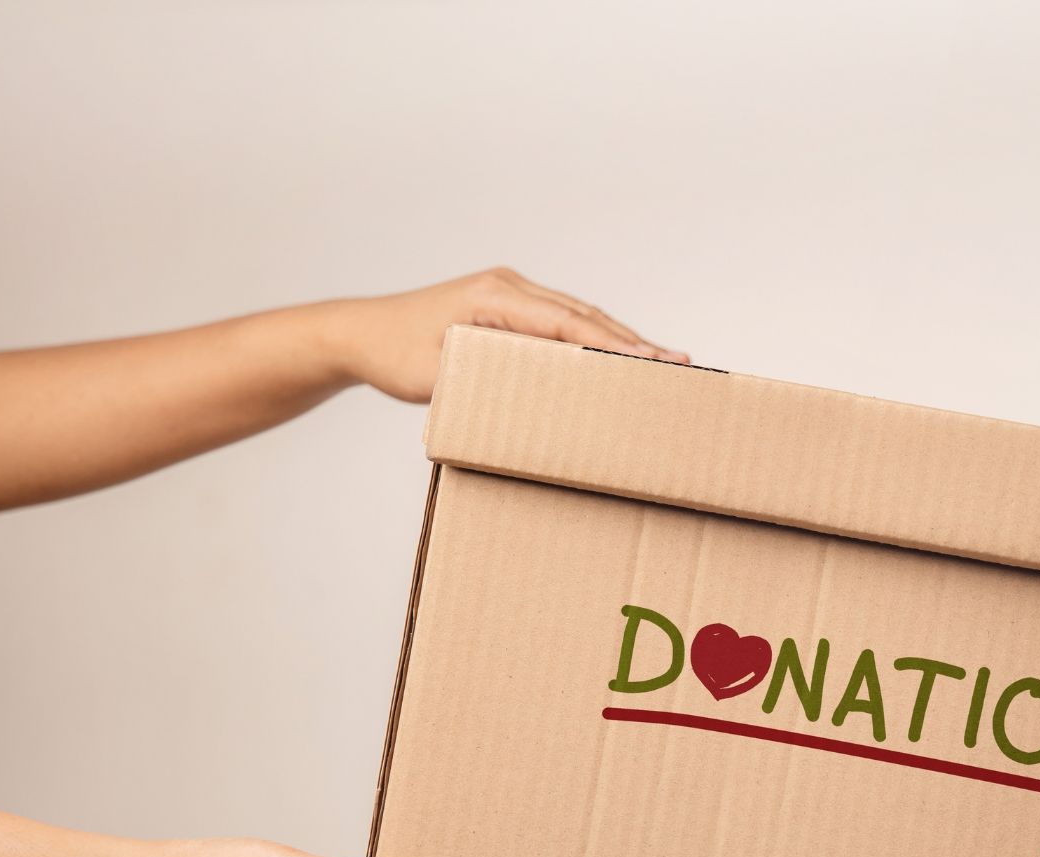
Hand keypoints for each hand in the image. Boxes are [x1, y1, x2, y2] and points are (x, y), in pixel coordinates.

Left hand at [320, 267, 688, 402]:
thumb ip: (495, 375)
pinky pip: (562, 319)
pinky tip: (618, 355)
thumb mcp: (442, 374)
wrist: (359, 333)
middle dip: (632, 341)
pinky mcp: (507, 305)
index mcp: (495, 296)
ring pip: (579, 315)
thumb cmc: (394, 355)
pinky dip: (593, 338)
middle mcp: (508, 286)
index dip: (613, 344)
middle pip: (585, 314)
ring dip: (619, 339)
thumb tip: (549, 387)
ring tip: (663, 360)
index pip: (569, 322)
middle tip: (679, 362)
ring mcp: (509, 292)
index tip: (651, 360)